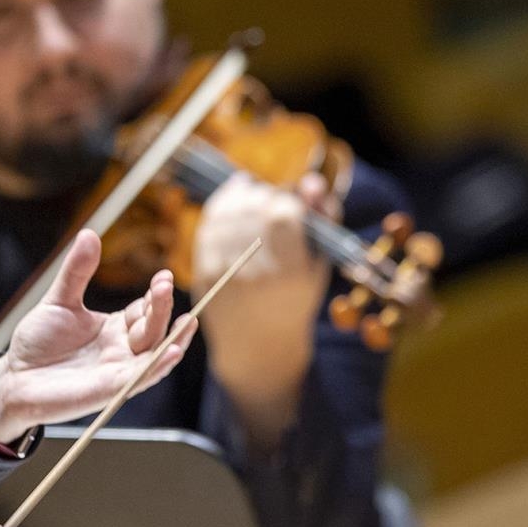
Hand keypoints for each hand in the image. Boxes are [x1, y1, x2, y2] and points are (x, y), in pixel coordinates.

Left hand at [0, 229, 193, 440]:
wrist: (15, 378)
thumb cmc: (38, 343)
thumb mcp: (59, 300)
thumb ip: (77, 271)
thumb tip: (89, 233)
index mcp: (115, 329)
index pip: (144, 311)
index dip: (155, 295)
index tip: (163, 276)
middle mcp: (122, 350)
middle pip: (153, 329)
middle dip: (161, 308)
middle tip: (163, 285)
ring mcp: (118, 371)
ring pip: (154, 354)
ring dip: (173, 337)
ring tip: (187, 320)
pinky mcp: (110, 390)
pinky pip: (140, 378)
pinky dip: (159, 366)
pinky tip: (172, 351)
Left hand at [191, 172, 330, 390]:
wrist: (257, 345)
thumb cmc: (296, 300)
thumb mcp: (318, 265)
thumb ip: (322, 220)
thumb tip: (311, 181)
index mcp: (291, 273)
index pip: (284, 213)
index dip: (288, 199)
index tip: (291, 205)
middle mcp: (257, 273)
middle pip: (255, 209)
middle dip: (265, 195)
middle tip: (272, 200)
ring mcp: (226, 274)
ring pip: (229, 213)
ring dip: (243, 196)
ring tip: (254, 192)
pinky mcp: (205, 273)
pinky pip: (209, 226)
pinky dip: (221, 205)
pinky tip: (233, 197)